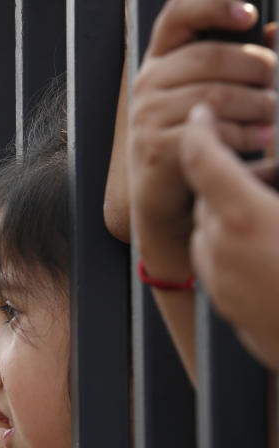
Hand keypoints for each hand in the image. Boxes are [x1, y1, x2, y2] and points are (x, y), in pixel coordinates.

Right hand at [129, 0, 275, 279]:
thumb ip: (237, 65)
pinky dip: (241, 137)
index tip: (249, 15)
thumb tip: (275, 34)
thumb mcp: (214, 98)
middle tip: (277, 87)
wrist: (168, 202)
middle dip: (256, 69)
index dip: (212, 5)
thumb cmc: (197, 145)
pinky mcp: (154, 147)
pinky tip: (256, 143)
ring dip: (257, 107)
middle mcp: (148, 84)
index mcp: (162, 63)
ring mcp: (146, 116)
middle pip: (210, 57)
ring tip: (272, 122)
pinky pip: (209, 131)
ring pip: (216, 95)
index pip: (177, 15)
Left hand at [180, 102, 278, 371]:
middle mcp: (220, 251)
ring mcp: (222, 284)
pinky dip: (236, 249)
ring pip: (211, 233)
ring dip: (234, 216)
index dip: (201, 129)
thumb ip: (278, 174)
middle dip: (233, 180)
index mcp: (243, 219)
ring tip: (275, 213)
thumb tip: (267, 167)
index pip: (202, 159)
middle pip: (209, 197)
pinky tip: (273, 251)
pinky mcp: (229, 310)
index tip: (203, 113)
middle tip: (271, 175)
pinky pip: (220, 266)